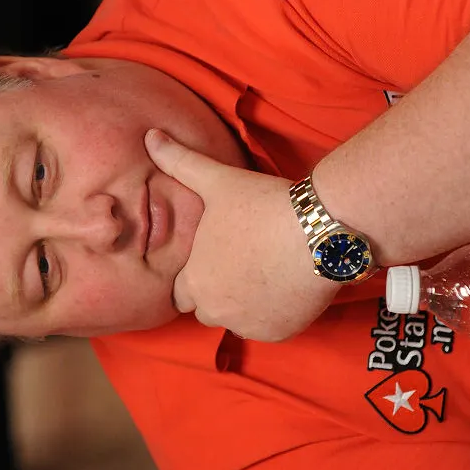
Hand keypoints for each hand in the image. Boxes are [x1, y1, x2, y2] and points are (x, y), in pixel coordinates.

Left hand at [144, 129, 338, 340]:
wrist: (320, 230)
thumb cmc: (264, 205)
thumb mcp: (217, 180)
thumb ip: (180, 162)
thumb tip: (149, 136)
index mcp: (193, 280)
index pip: (180, 292)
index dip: (197, 274)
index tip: (218, 256)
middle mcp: (214, 309)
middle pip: (207, 309)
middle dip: (219, 293)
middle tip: (244, 263)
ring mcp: (247, 325)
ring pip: (238, 320)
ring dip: (244, 305)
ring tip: (266, 272)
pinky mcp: (278, 333)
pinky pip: (267, 329)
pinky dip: (273, 315)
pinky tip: (285, 286)